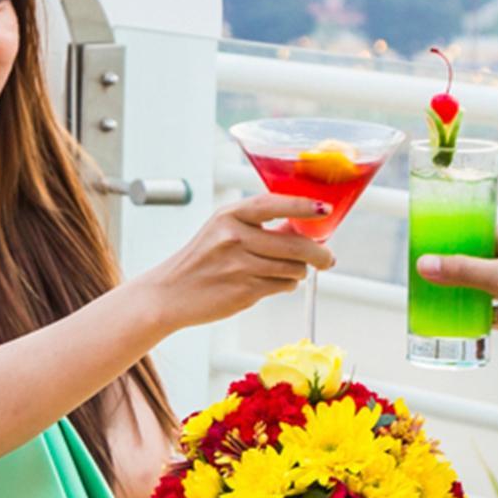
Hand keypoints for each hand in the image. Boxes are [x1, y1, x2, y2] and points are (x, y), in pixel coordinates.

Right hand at [141, 193, 335, 328]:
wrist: (170, 293)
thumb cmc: (202, 260)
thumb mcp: (223, 230)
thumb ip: (259, 225)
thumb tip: (304, 226)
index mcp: (230, 215)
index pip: (275, 204)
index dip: (303, 206)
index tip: (325, 209)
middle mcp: (234, 237)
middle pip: (295, 243)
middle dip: (319, 254)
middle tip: (327, 258)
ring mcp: (240, 265)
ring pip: (294, 268)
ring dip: (299, 271)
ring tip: (288, 271)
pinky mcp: (245, 291)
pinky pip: (283, 286)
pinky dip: (285, 285)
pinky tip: (272, 282)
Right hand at [416, 227, 497, 362]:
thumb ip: (463, 271)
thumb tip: (426, 265)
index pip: (492, 232)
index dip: (465, 238)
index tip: (439, 244)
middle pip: (489, 262)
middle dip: (464, 270)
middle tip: (435, 271)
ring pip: (492, 288)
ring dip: (471, 294)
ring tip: (442, 294)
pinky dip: (482, 315)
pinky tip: (463, 318)